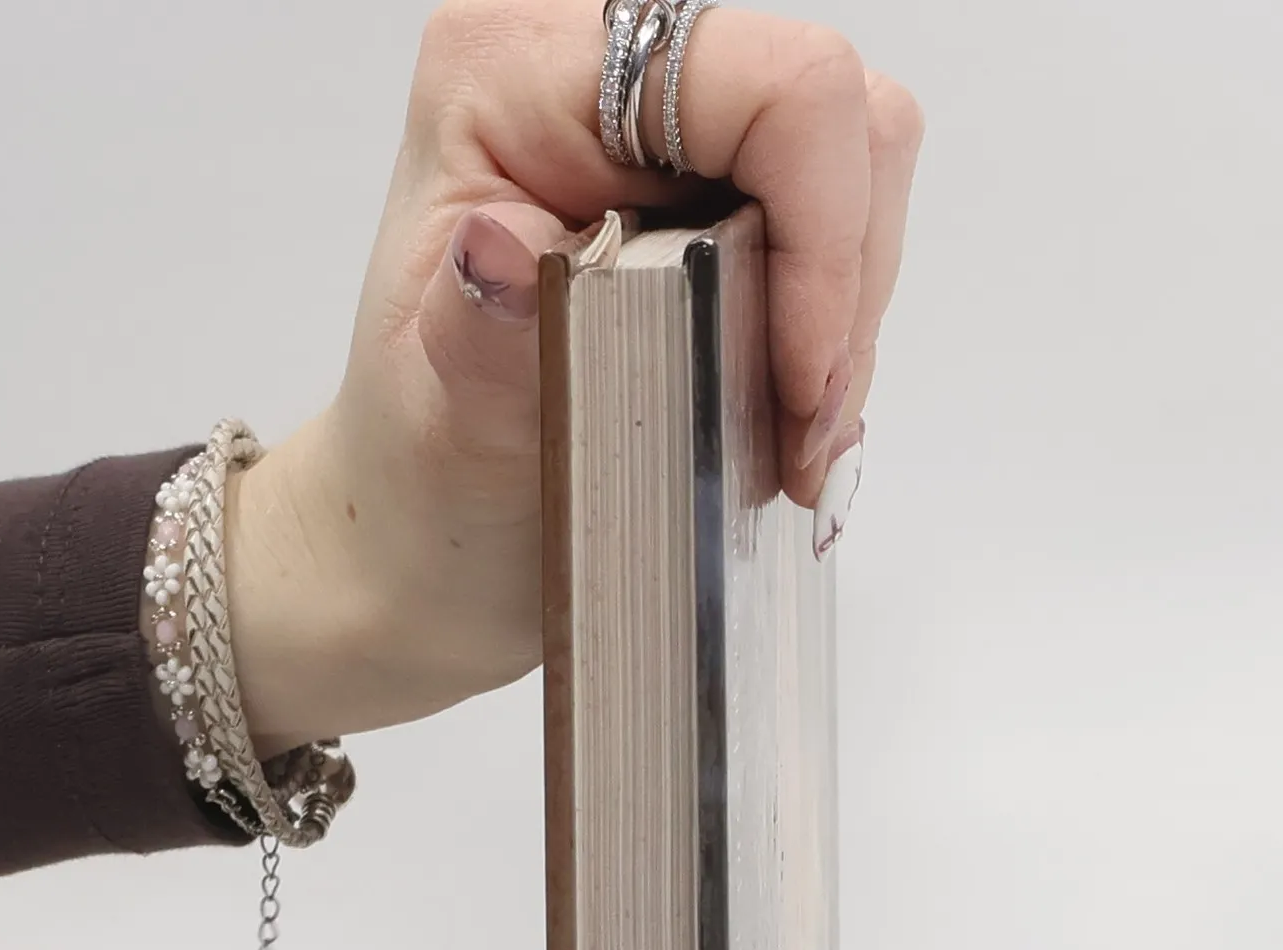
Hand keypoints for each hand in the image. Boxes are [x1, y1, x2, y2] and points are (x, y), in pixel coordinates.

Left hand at [226, 0, 923, 755]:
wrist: (428, 546)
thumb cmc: (425, 484)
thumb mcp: (445, 426)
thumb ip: (484, 340)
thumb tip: (501, 248)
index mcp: (514, 76)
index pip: (766, 87)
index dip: (822, 232)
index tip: (804, 381)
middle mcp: (597, 71)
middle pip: (833, 117)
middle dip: (843, 285)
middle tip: (803, 429)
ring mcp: (665, 129)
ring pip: (857, 172)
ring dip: (845, 322)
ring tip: (792, 440)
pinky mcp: (710, 193)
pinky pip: (839, 230)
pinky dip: (832, 337)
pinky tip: (784, 420)